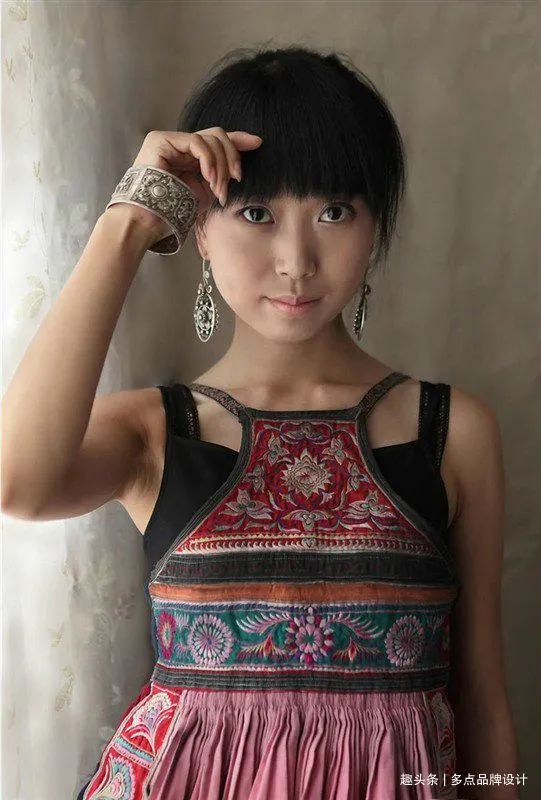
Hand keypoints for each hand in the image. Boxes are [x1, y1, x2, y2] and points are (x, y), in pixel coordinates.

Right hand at [124, 127, 262, 242]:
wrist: (152, 220)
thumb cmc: (176, 210)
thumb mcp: (207, 190)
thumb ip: (221, 174)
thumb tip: (242, 161)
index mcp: (190, 156)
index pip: (216, 141)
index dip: (238, 140)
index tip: (257, 143)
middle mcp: (180, 144)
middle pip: (217, 136)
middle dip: (232, 157)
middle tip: (236, 179)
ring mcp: (170, 140)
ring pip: (210, 138)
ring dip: (221, 165)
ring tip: (218, 188)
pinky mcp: (162, 140)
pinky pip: (197, 142)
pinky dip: (209, 159)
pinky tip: (209, 177)